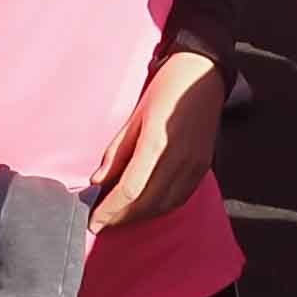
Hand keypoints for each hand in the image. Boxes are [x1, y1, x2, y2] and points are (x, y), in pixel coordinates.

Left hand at [90, 44, 225, 234]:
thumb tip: (98, 181)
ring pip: (165, 205)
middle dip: (121, 218)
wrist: (204, 73)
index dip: (109, 210)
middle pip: (147, 203)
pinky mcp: (204, 167)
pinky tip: (146, 206)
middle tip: (101, 222)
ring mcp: (195, 165)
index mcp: (157, 142)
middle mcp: (178, 159)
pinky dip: (161, 207)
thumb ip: (117, 151)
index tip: (93, 221)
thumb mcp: (135, 115)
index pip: (130, 190)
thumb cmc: (166, 88)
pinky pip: (180, 198)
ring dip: (140, 216)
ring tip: (120, 217)